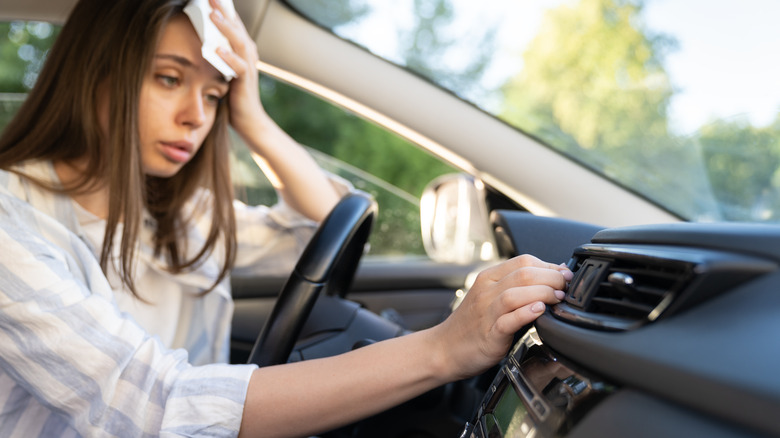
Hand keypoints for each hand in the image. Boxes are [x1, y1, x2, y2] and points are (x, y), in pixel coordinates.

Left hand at [208, 0, 267, 140]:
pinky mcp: (245, 83)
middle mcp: (248, 55)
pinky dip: (228, 57)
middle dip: (223, 10)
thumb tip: (199, 41)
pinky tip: (217, 49)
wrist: (250, 122)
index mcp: (242, 50)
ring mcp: (249, 68)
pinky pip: (239, 67)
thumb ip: (216, 56)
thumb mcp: (222, 70)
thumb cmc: (234, 98)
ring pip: (239, 42)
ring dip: (225, 28)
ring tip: (212, 15)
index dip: (222, 9)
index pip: (232, 24)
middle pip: (236, 27)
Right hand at [432, 254, 571, 379]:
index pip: (523, 261)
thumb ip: (515, 287)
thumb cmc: (473, 325)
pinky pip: (508, 320)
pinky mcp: (488, 334)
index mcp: (488, 278)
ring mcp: (486, 312)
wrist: (444, 349)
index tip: (565, 275)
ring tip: (558, 298)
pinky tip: (539, 311)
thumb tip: (552, 279)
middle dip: (552, 277)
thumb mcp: (490, 297)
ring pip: (516, 293)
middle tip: (567, 287)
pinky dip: (525, 313)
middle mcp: (486, 291)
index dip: (549, 265)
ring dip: (543, 292)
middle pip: (523, 273)